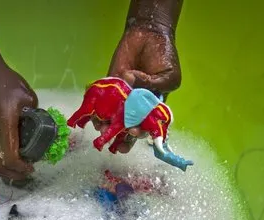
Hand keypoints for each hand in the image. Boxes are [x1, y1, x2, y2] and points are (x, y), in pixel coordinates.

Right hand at [0, 66, 36, 183]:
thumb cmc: (7, 83)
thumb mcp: (28, 97)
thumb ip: (35, 113)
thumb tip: (39, 123)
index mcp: (5, 129)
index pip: (10, 158)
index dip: (20, 167)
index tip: (32, 167)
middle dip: (13, 173)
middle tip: (26, 172)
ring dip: (1, 171)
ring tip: (13, 171)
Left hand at [107, 26, 180, 152]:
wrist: (149, 34)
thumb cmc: (164, 57)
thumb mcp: (169, 75)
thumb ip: (155, 87)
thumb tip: (133, 84)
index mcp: (151, 107)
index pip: (145, 126)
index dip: (139, 133)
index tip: (134, 132)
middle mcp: (135, 105)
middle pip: (127, 127)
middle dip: (122, 137)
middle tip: (116, 142)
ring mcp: (122, 96)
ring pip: (112, 117)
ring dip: (107, 126)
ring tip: (102, 129)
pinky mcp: (110, 85)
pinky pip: (101, 100)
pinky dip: (96, 109)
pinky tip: (94, 115)